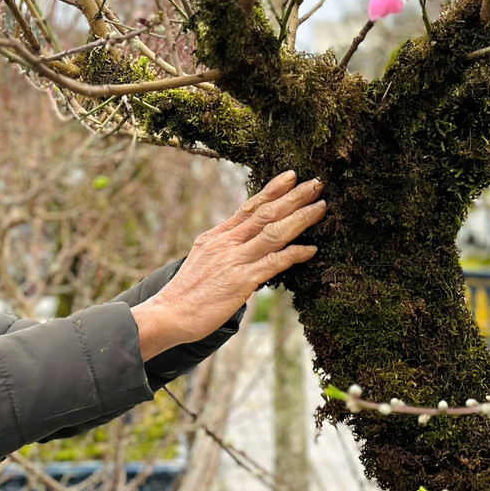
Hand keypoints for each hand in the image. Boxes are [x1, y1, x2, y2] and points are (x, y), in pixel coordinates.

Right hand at [132, 170, 323, 357]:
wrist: (168, 314)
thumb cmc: (185, 293)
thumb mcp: (201, 259)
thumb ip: (222, 248)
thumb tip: (239, 241)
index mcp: (217, 236)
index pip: (249, 207)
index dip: (273, 190)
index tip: (291, 176)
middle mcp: (226, 243)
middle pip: (266, 213)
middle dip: (294, 197)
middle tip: (317, 183)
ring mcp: (234, 260)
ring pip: (273, 232)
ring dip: (300, 218)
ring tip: (321, 207)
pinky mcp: (241, 281)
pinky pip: (273, 263)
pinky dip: (294, 254)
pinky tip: (311, 249)